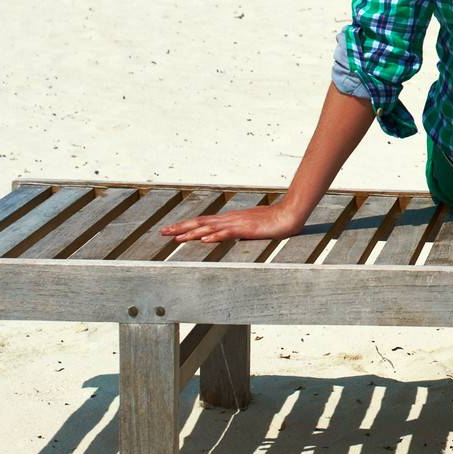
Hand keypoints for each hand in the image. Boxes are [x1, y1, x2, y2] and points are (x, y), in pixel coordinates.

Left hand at [161, 201, 304, 244]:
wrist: (289, 214)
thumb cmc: (273, 220)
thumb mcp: (251, 225)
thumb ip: (239, 229)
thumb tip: (226, 233)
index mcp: (230, 219)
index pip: (203, 222)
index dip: (186, 225)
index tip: (171, 230)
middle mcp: (230, 219)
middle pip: (201, 223)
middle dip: (181, 228)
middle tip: (163, 232)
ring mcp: (238, 223)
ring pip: (210, 228)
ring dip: (193, 233)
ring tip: (177, 238)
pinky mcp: (247, 229)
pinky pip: (228, 233)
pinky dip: (215, 235)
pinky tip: (205, 239)